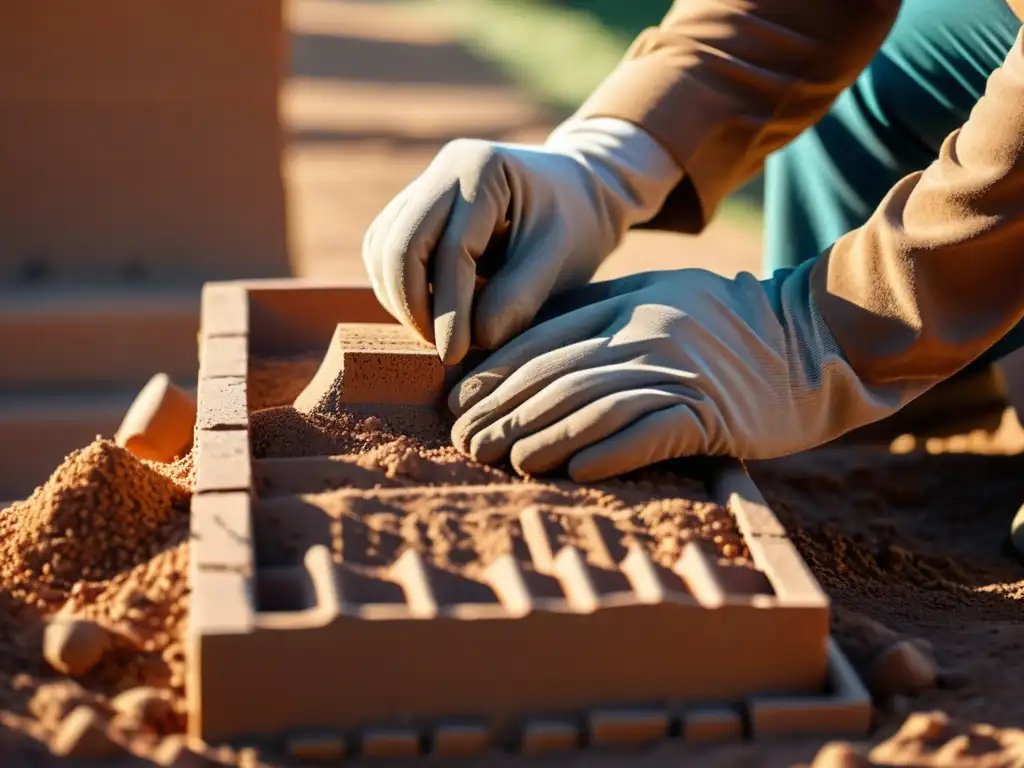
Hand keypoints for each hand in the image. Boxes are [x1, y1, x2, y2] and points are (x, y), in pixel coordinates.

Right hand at [361, 119, 680, 363]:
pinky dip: (399, 290)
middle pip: (399, 246)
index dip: (449, 309)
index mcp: (482, 170)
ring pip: (381, 251)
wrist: (576, 195)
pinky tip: (433, 313)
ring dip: (402, 301)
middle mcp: (443, 170)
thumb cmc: (574, 225)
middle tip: (444, 349)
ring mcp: (422, 186)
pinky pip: (383, 252)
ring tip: (441, 332)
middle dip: (415, 307)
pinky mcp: (411, 209)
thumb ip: (521, 296)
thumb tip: (479, 338)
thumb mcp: (560, 257)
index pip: (450, 250)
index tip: (456, 355)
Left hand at [448, 264, 929, 480]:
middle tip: (464, 443)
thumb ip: (596, 310)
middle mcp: (645, 336)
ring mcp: (679, 375)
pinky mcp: (714, 416)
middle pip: (556, 376)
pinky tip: (573, 473)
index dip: (491, 374)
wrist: (813, 336)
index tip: (456, 403)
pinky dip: (610, 454)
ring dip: (543, 438)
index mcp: (625, 305)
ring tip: (504, 461)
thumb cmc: (724, 319)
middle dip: (501, 411)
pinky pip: (652, 435)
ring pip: (593, 407)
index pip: (541, 341)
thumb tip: (524, 348)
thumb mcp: (655, 293)